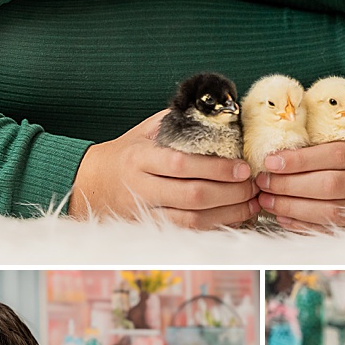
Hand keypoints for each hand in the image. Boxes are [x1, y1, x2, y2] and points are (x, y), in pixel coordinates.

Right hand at [68, 110, 259, 228]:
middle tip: (254, 185)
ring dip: (227, 213)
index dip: (216, 168)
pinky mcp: (150, 228)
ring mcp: (144, 211)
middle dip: (229, 192)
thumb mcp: (146, 129)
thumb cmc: (127, 152)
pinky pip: (187, 232)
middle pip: (191, 195)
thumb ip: (179, 121)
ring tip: (252, 204)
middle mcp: (141, 186)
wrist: (91, 183)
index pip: (181, 164)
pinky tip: (234, 218)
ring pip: (191, 220)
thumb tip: (221, 112)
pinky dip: (214, 227)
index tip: (243, 166)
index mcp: (140, 157)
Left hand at [255, 120, 344, 232]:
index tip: (272, 160)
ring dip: (294, 208)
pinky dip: (305, 226)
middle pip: (332, 185)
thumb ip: (341, 120)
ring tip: (267, 200)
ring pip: (332, 212)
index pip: (338, 154)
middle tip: (263, 182)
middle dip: (291, 185)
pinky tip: (284, 217)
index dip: (301, 159)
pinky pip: (333, 230)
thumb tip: (297, 102)